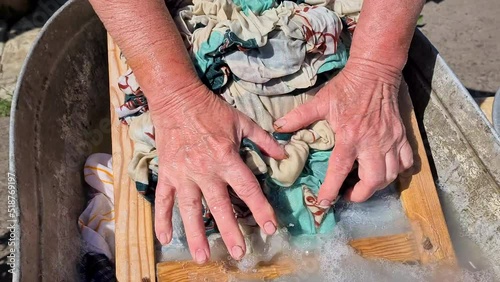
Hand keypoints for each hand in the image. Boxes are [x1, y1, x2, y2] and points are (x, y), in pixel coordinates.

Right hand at [150, 84, 286, 262]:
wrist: (178, 99)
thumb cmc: (212, 110)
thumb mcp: (242, 121)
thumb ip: (264, 140)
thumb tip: (284, 155)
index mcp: (226, 158)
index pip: (247, 188)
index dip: (261, 209)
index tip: (270, 228)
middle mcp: (205, 170)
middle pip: (220, 206)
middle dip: (230, 231)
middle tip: (239, 253)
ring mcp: (184, 174)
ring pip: (190, 209)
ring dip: (196, 234)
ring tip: (202, 257)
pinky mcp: (168, 173)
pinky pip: (164, 199)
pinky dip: (162, 218)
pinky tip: (165, 238)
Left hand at [273, 59, 412, 203]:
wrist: (375, 71)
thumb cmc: (346, 88)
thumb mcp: (321, 101)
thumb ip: (299, 117)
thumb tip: (277, 127)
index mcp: (349, 135)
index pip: (339, 170)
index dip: (330, 190)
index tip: (323, 204)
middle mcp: (372, 142)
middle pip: (373, 180)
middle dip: (360, 195)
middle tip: (347, 194)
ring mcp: (390, 140)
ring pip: (391, 175)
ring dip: (377, 186)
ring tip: (363, 185)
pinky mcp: (401, 136)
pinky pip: (406, 162)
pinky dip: (397, 171)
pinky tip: (385, 169)